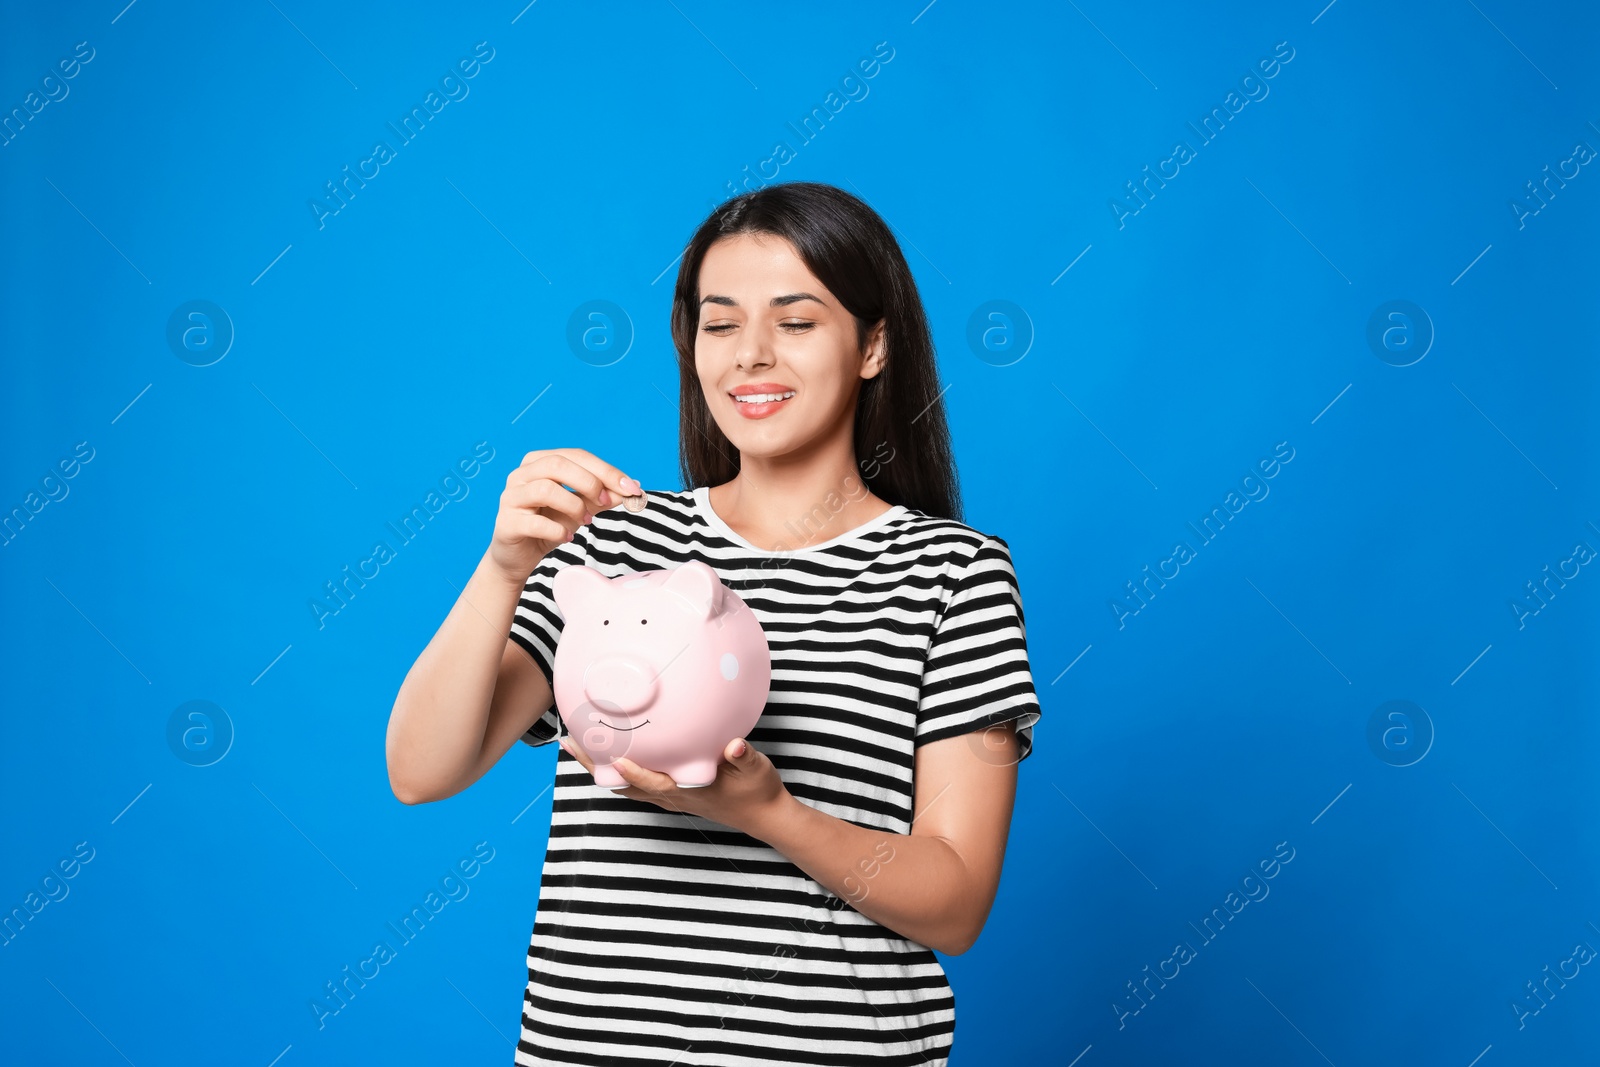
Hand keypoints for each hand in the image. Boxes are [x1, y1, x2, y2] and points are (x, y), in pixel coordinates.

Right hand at [487, 448, 640, 585]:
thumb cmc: (549, 525)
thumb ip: (602, 497)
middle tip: (604, 502)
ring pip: (545, 489)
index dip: (606, 470)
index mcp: (539, 462)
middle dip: (589, 482)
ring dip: (574, 506)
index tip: (631, 487)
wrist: (519, 557)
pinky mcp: (507, 523)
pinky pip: (536, 522)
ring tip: (584, 521)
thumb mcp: (581, 508)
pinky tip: (566, 536)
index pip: (576, 456)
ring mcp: (511, 497)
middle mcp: (521, 474)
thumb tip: (633, 488)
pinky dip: (558, 530)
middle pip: (558, 464)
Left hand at [557, 734, 791, 838]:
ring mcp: (671, 797)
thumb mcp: (756, 769)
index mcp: (689, 790)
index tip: (613, 759)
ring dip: (600, 768)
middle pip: (624, 784)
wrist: (764, 815)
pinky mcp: (673, 795)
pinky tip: (609, 758)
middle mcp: (673, 796)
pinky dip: (617, 772)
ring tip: (576, 746)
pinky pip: (636, 785)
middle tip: (570, 743)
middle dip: (596, 765)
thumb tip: (735, 744)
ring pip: (626, 786)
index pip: (654, 782)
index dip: (633, 773)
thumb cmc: (757, 790)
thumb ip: (744, 756)